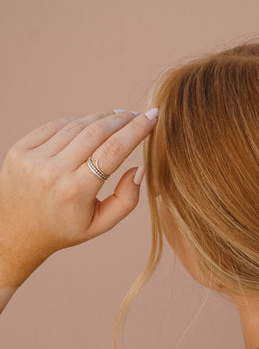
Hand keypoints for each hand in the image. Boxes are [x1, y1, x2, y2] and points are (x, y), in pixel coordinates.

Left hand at [0, 108, 157, 287]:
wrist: (15, 233)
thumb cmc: (64, 228)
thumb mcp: (100, 225)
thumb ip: (126, 200)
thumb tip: (140, 168)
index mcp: (75, 192)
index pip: (113, 151)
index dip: (137, 130)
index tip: (153, 116)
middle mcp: (52, 172)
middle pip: (96, 132)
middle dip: (121, 119)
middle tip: (137, 115)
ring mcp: (33, 159)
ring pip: (76, 125)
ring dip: (101, 118)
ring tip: (117, 118)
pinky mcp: (20, 150)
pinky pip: (55, 126)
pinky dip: (76, 123)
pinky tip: (87, 127)